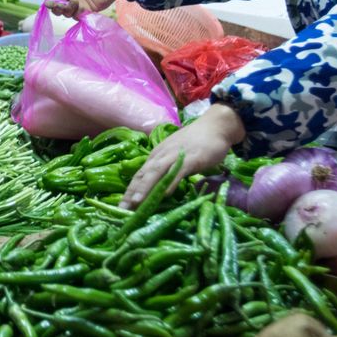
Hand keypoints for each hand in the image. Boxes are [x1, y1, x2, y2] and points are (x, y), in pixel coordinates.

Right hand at [48, 0, 136, 18]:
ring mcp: (79, 5)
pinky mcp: (88, 11)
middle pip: (57, 7)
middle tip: (60, 6)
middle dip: (56, 9)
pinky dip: (76, 15)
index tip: (51, 3)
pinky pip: (78, 17)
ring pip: (66, 13)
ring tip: (75, 3)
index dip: (50, 0)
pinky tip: (81, 8)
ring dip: (67, 11)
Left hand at [120, 105, 246, 207]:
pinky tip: (165, 193)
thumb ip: (167, 170)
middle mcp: (162, 155)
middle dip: (132, 193)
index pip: (139, 175)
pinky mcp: (192, 158)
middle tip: (122, 210)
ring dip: (146, 187)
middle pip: (143, 174)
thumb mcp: (176, 156)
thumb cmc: (195, 143)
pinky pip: (179, 171)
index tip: (120, 207)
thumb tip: (158, 189)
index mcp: (157, 156)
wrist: (215, 126)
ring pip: (157, 172)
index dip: (129, 191)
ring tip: (137, 202)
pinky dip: (171, 182)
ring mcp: (176, 155)